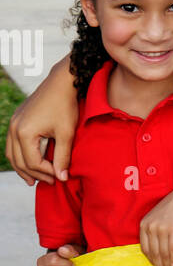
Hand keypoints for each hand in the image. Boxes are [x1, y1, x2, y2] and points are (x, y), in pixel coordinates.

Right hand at [6, 57, 78, 184]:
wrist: (60, 83)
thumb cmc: (65, 106)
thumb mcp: (66, 134)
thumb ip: (62, 157)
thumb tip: (61, 178)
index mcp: (24, 133)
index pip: (33, 163)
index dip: (47, 173)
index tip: (60, 177)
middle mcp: (14, 129)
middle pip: (19, 161)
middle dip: (35, 174)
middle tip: (50, 182)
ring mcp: (13, 123)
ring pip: (12, 154)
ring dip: (23, 168)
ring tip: (34, 180)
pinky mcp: (17, 120)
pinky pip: (13, 144)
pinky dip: (21, 156)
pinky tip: (30, 162)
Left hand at [139, 184, 172, 265]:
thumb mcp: (159, 219)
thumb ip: (155, 232)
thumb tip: (157, 253)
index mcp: (144, 224)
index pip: (145, 248)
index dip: (151, 261)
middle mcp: (151, 226)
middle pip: (154, 252)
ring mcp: (162, 227)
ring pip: (163, 252)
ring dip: (167, 265)